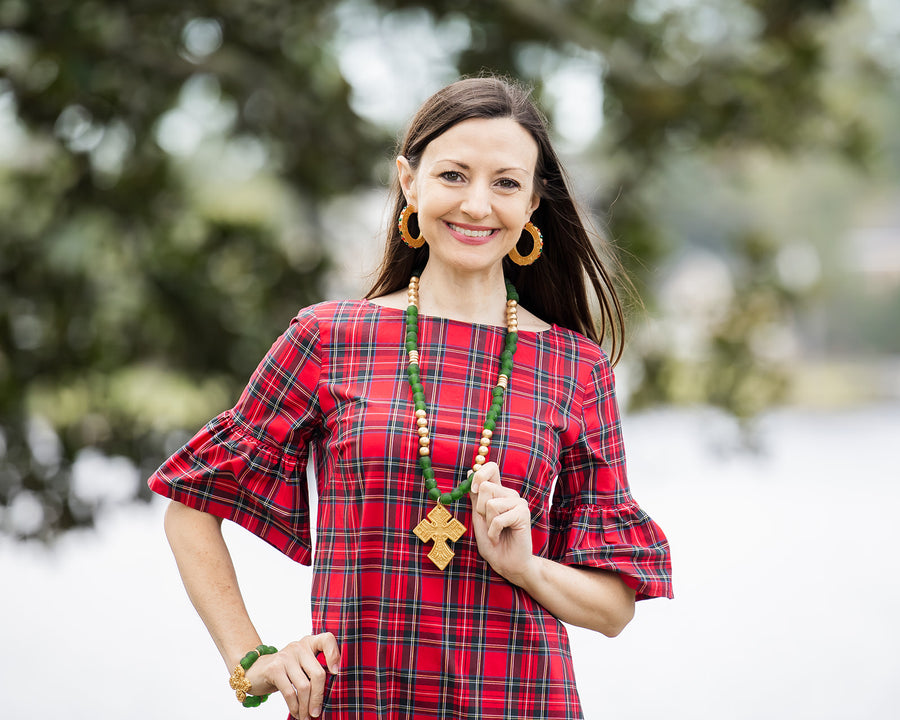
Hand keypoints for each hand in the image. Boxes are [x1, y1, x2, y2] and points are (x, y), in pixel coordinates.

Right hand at [244, 633, 339, 718]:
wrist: (255, 670)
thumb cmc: (285, 671)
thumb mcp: (302, 666)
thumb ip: (314, 672)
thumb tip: (329, 697)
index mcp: (310, 643)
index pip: (327, 640)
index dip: (334, 655)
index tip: (336, 673)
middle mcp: (299, 646)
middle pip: (317, 673)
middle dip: (318, 698)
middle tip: (317, 713)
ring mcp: (286, 656)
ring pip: (304, 686)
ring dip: (306, 707)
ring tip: (306, 717)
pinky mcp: (274, 668)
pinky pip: (290, 692)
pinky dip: (294, 707)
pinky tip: (296, 713)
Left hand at [469, 462, 535, 583]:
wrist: (507, 564)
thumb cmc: (493, 543)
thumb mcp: (478, 517)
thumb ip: (475, 497)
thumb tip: (470, 472)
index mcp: (498, 493)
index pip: (491, 467)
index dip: (479, 474)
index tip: (473, 489)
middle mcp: (509, 494)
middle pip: (485, 486)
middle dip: (479, 508)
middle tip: (488, 523)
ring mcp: (518, 502)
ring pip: (490, 503)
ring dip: (488, 522)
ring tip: (496, 531)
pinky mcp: (523, 513)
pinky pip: (498, 518)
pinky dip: (494, 532)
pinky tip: (499, 537)